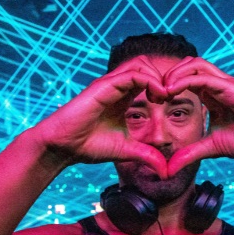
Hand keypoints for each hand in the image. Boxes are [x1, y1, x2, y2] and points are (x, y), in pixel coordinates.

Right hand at [32, 56, 170, 176]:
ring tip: (163, 97)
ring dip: (158, 77)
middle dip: (164, 76)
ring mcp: (110, 83)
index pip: (149, 77)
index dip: (165, 85)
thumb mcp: (126, 150)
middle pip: (147, 64)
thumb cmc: (87, 145)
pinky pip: (132, 74)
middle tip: (170, 97)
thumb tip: (166, 171)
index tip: (171, 103)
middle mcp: (117, 85)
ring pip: (141, 63)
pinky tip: (157, 97)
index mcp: (123, 96)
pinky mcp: (104, 86)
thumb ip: (146, 155)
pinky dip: (150, 81)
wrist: (62, 147)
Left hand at [162, 57, 233, 174]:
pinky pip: (205, 77)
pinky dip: (185, 80)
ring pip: (194, 64)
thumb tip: (170, 168)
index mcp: (212, 95)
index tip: (153, 101)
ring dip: (174, 74)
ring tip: (161, 90)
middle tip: (153, 93)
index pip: (185, 78)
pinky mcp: (232, 88)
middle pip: (187, 65)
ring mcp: (225, 84)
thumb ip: (190, 153)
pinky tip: (172, 91)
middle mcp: (218, 85)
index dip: (166, 86)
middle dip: (167, 75)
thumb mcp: (212, 147)